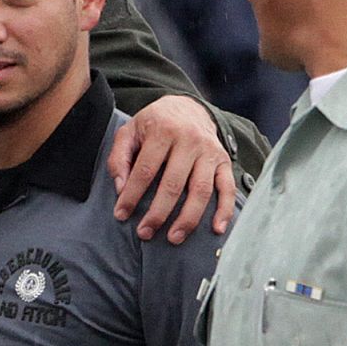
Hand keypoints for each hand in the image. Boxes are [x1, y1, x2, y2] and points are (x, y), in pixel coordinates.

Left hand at [110, 95, 235, 243]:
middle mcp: (189, 140)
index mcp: (163, 131)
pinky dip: (224, 210)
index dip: (131, 195)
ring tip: (173, 238)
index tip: (121, 215)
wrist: (187, 107)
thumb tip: (120, 188)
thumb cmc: (154, 124)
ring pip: (200, 190)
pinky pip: (227, 188)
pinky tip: (216, 229)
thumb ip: (119, 158)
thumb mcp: (130, 131)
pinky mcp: (224, 161)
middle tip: (145, 233)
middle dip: (158, 213)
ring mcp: (209, 151)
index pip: (145, 170)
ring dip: (188, 218)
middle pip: (173, 184)